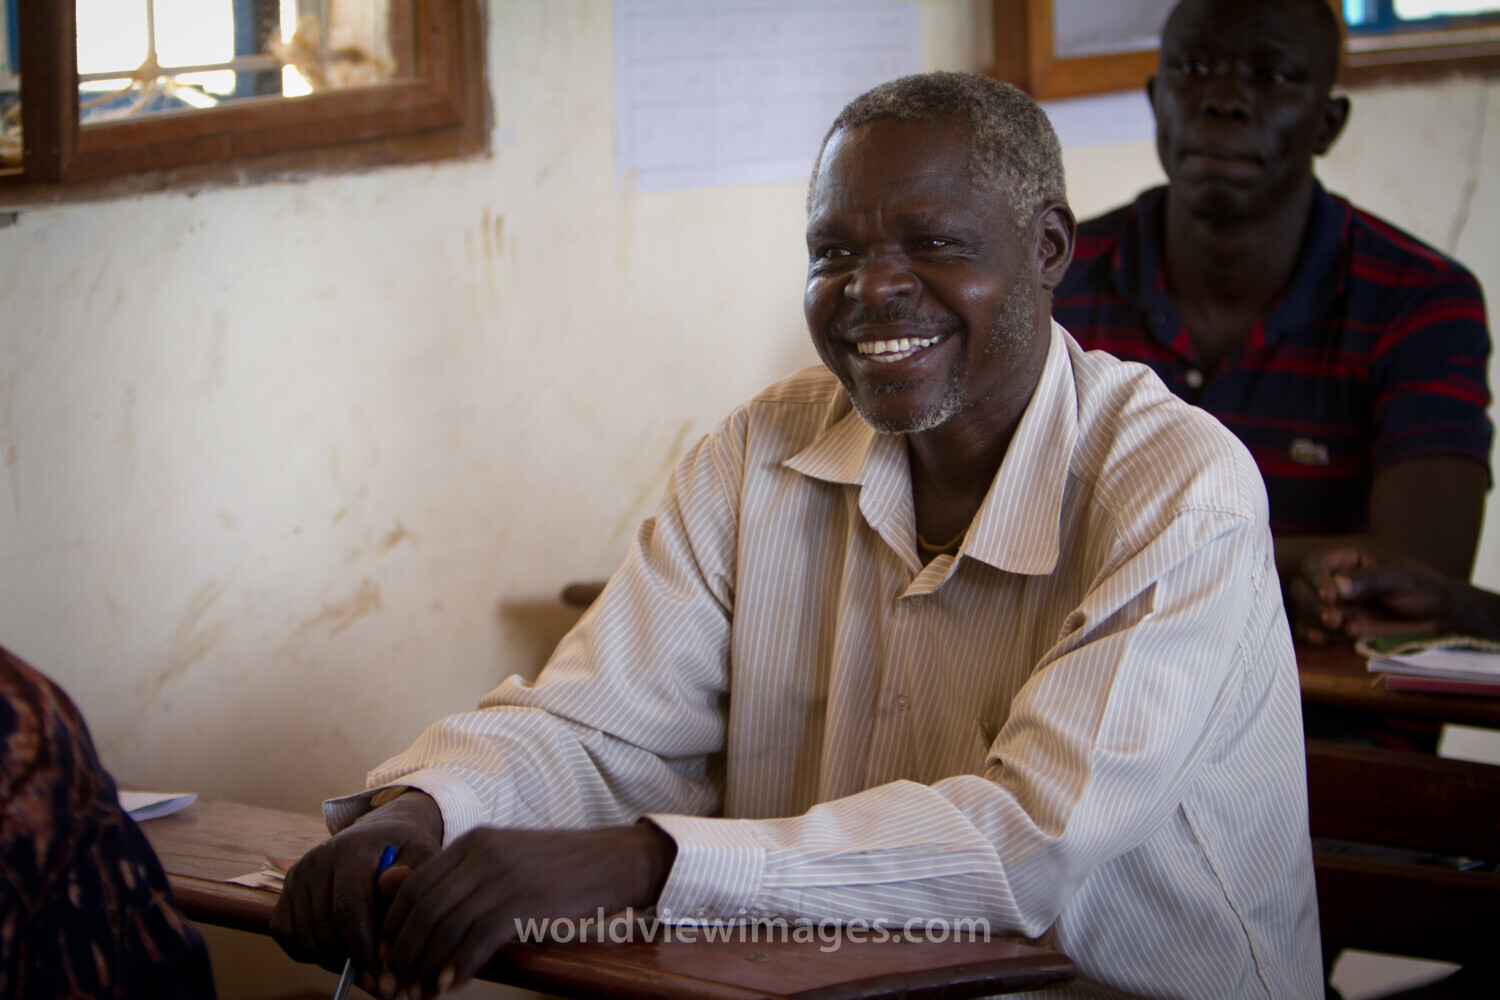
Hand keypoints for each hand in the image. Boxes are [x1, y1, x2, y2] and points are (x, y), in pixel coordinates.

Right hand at [270, 790, 442, 978]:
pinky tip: (335, 947)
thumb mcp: (421, 856)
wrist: (382, 832)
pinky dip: (306, 950)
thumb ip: (413, 873)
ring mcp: (298, 873)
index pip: (348, 911)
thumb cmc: (405, 852)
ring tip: (360, 957)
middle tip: (376, 973)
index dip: (363, 950)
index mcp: (352, 849)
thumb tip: (395, 882)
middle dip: (351, 960)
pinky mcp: (286, 887)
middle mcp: (318, 858)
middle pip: (326, 931)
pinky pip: (285, 934)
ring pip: (306, 938)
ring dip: (331, 959)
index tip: (381, 976)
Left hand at [378, 822, 674, 997]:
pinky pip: (478, 939)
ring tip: (418, 993)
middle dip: (402, 953)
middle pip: (424, 909)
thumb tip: (407, 900)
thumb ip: (461, 878)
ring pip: (446, 927)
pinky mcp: (525, 901)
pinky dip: (458, 966)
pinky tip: (449, 984)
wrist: (613, 861)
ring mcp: (504, 876)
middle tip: (393, 985)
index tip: (384, 958)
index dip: (393, 927)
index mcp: (473, 841)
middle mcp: (482, 853)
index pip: (415, 886)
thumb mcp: (505, 861)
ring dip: (426, 967)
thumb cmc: (558, 868)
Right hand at [1287, 544, 1452, 642]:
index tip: (1331, 598)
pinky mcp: (1336, 625)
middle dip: (1314, 605)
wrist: (1437, 615)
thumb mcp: (1401, 579)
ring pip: (1303, 609)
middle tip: (1334, 620)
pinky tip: (1321, 639)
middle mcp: (1334, 580)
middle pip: (1301, 588)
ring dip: (1314, 622)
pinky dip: (1311, 634)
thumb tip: (1337, 586)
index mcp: (1347, 560)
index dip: (1316, 580)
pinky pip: (1310, 628)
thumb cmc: (1423, 588)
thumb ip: (1370, 580)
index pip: (1315, 564)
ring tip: (1341, 629)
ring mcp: (1333, 604)